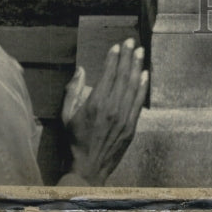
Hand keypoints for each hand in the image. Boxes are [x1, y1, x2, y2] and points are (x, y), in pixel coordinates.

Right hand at [62, 38, 147, 185]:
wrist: (88, 169)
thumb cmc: (74, 141)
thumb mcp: (66, 116)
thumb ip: (72, 91)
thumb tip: (80, 70)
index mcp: (95, 104)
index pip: (108, 74)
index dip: (113, 58)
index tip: (117, 46)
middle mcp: (111, 108)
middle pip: (122, 76)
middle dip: (127, 57)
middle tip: (131, 42)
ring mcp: (123, 117)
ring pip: (132, 86)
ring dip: (137, 67)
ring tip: (140, 52)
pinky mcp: (131, 126)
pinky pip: (139, 102)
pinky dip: (143, 86)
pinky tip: (145, 74)